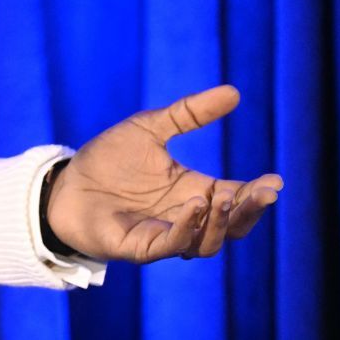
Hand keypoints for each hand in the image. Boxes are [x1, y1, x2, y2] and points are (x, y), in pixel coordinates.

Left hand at [43, 85, 282, 263]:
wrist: (64, 182)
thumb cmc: (107, 159)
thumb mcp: (150, 127)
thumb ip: (190, 113)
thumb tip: (234, 92)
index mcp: (194, 192)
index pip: (237, 198)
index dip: (258, 193)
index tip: (275, 180)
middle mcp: (184, 218)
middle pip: (233, 226)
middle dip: (250, 211)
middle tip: (264, 192)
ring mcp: (164, 235)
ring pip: (208, 243)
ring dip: (221, 222)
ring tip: (223, 196)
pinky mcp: (139, 247)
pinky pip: (171, 244)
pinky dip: (187, 228)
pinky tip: (194, 205)